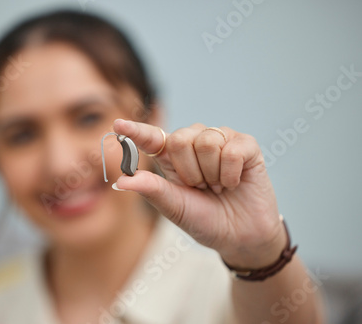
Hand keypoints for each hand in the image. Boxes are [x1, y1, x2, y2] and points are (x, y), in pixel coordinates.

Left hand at [112, 119, 286, 268]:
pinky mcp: (245, 145)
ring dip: (212, 174)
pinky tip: (234, 182)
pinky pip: (231, 150)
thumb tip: (120, 182)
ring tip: (219, 186)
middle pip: (179, 140)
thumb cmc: (204, 220)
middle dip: (189, 172)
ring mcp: (220, 140)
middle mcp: (193, 142)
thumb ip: (152, 190)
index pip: (151, 138)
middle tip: (201, 187)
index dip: (136, 131)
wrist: (241, 237)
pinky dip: (231, 174)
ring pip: (206, 142)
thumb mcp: (174, 208)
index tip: (118, 125)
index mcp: (171, 158)